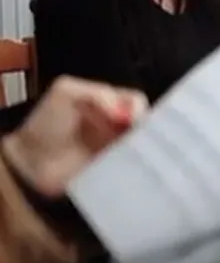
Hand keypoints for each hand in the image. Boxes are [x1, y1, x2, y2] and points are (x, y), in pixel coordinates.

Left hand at [1, 76, 147, 196]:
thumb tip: (125, 112)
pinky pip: (134, 166)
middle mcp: (116, 124)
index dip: (139, 108)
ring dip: (144, 147)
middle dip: (147, 129)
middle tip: (141, 137)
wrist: (28, 162)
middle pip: (145, 123)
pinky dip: (138, 166)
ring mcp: (116, 148)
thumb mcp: (65, 92)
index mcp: (107, 103)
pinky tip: (135, 166)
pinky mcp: (114, 170)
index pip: (136, 100)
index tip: (133, 120)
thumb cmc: (45, 124)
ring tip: (139, 152)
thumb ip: (97, 93)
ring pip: (143, 144)